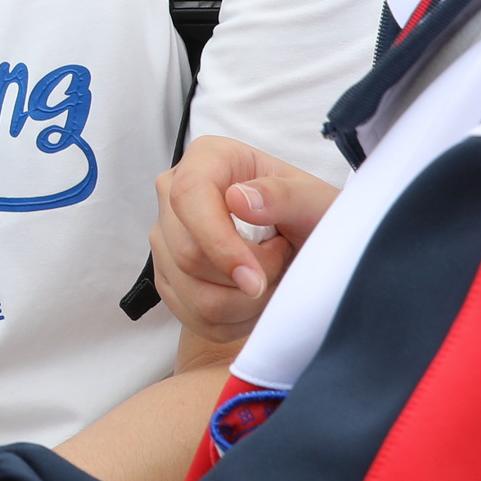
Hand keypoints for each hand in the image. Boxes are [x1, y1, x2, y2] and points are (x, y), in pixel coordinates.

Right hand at [146, 137, 338, 360]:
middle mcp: (174, 195)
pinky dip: (236, 320)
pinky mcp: (169, 278)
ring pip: (194, 295)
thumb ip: (284, 195)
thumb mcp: (314, 199)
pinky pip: (195, 317)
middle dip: (248, 276)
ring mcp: (166, 239)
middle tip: (283, 259)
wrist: (305, 240)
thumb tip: (238, 200)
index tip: (255, 280)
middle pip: (188, 255)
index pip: (190, 199)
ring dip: (247, 302)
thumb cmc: (310, 214)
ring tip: (271, 275)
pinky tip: (256, 298)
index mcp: (207, 160)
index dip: (219, 244)